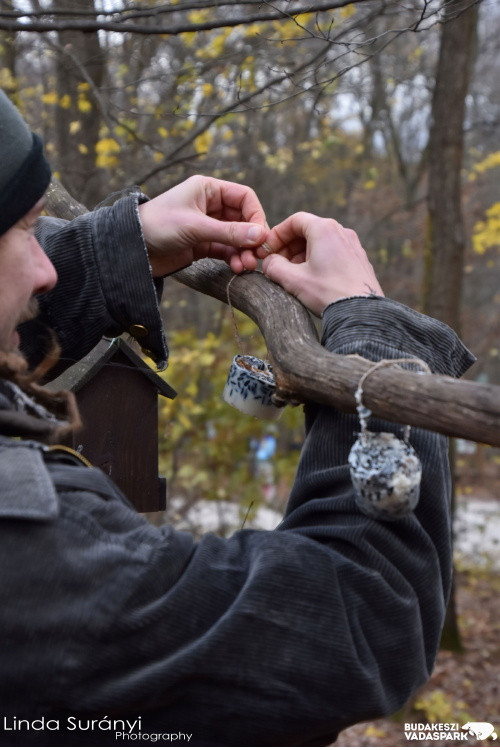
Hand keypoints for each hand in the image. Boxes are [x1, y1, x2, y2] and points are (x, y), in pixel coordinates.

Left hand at [138, 175, 267, 275]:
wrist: (131, 249)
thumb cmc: (157, 226)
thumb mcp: (195, 227)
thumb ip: (229, 232)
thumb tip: (261, 236)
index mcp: (208, 189)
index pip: (244, 197)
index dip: (256, 216)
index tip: (261, 236)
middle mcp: (210, 205)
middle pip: (243, 219)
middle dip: (251, 238)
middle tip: (256, 256)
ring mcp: (207, 226)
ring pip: (236, 237)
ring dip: (243, 251)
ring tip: (245, 266)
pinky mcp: (202, 245)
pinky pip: (225, 249)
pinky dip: (233, 258)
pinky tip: (236, 268)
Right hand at [262, 212, 383, 315]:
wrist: (362, 313)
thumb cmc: (328, 293)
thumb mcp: (293, 280)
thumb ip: (273, 266)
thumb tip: (268, 262)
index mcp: (324, 229)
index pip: (294, 221)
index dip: (277, 235)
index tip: (268, 251)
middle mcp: (342, 231)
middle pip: (308, 230)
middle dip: (289, 246)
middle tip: (277, 264)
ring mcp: (353, 245)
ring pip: (321, 242)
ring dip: (302, 255)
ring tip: (293, 274)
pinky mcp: (359, 260)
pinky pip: (334, 252)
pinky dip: (318, 260)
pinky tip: (312, 280)